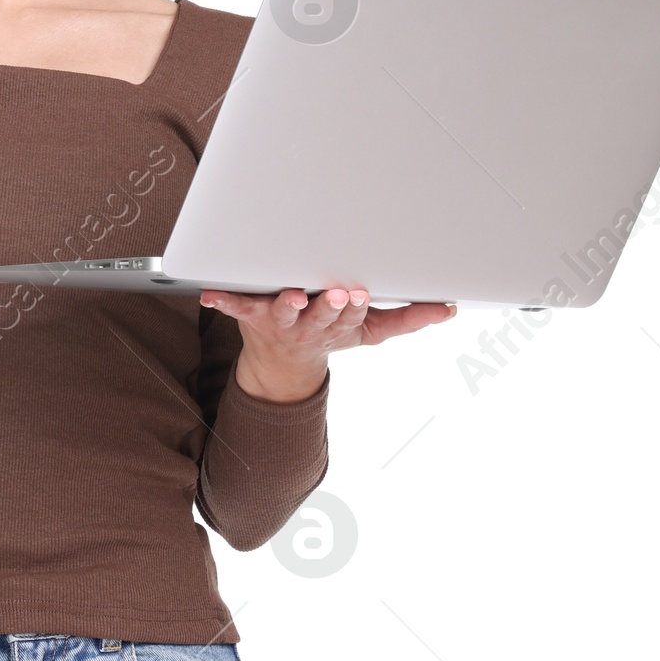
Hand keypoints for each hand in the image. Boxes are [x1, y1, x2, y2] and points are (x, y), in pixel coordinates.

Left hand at [199, 285, 456, 402]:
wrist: (282, 367)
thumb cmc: (329, 334)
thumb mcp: (371, 331)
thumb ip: (408, 318)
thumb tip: (449, 308)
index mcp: (338, 325)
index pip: (351, 317)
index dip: (354, 307)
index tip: (360, 293)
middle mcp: (309, 325)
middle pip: (321, 315)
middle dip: (330, 305)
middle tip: (337, 292)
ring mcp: (279, 321)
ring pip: (283, 312)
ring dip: (286, 304)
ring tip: (290, 294)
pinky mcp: (251, 315)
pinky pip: (235, 307)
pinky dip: (222, 300)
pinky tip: (210, 293)